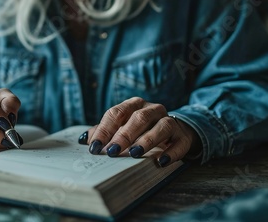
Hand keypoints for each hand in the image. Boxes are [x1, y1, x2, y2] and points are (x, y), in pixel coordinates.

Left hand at [80, 97, 200, 166]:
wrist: (173, 132)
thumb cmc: (141, 130)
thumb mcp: (122, 128)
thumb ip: (104, 132)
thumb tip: (84, 139)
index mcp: (133, 105)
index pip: (116, 113)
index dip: (105, 130)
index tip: (94, 147)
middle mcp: (152, 109)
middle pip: (138, 118)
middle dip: (124, 135)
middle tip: (112, 151)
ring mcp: (169, 121)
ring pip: (161, 126)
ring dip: (147, 140)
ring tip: (135, 153)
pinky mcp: (182, 136)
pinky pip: (178, 143)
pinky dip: (170, 152)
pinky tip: (161, 161)